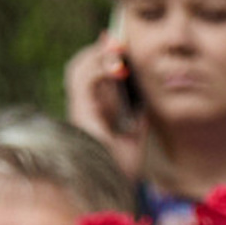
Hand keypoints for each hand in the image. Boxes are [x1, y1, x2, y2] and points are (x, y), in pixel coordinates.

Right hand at [64, 37, 146, 177]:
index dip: (103, 57)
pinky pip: (83, 81)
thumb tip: (146, 99)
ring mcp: (79, 107)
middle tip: (117, 40)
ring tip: (116, 50)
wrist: (113, 184)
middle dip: (99, 51)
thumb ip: (138, 117)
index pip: (94, 75)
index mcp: (94, 110)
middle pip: (84, 67)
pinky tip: (117, 69)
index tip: (118, 43)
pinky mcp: (79, 110)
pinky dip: (99, 70)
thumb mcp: (136, 137)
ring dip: (97, 56)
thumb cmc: (121, 166)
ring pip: (79, 69)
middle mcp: (84, 106)